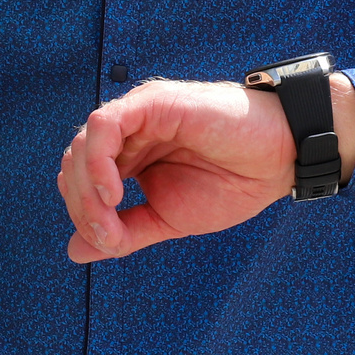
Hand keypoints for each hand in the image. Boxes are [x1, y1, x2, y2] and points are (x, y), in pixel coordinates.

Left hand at [59, 80, 317, 262]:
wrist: (280, 159)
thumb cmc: (233, 183)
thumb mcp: (169, 219)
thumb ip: (124, 232)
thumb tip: (74, 251)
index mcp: (130, 156)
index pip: (80, 181)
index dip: (84, 214)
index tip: (109, 242)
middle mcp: (128, 132)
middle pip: (74, 164)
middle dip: (82, 205)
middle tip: (108, 234)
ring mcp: (138, 114)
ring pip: (83, 145)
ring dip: (86, 188)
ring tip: (110, 215)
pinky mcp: (151, 102)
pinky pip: (104, 126)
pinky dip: (97, 161)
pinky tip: (115, 192)